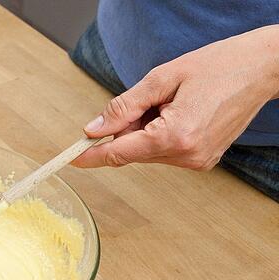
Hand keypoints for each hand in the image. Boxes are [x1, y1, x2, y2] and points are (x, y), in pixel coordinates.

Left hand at [74, 25, 278, 170]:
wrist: (264, 68)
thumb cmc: (219, 65)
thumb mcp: (162, 78)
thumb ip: (124, 107)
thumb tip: (94, 128)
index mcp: (175, 136)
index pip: (119, 153)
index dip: (92, 155)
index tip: (72, 158)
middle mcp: (187, 156)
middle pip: (133, 151)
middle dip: (128, 129)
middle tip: (149, 100)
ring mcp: (197, 162)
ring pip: (148, 152)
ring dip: (146, 131)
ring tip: (173, 103)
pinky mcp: (203, 161)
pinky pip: (165, 152)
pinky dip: (161, 135)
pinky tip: (180, 113)